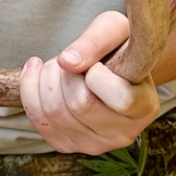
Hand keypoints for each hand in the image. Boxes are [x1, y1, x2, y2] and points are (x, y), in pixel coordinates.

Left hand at [19, 11, 160, 154]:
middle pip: (79, 105)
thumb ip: (95, 40)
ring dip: (46, 79)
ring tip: (58, 67)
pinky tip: (38, 73)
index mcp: (145, 107)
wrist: (108, 68)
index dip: (98, 73)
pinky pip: (38, 121)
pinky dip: (30, 90)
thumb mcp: (115, 29)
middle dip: (64, 72)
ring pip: (55, 113)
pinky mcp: (67, 146)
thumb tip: (67, 62)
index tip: (96, 63)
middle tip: (70, 59)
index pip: (120, 98)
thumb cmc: (117, 47)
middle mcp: (123, 133)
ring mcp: (94, 145)